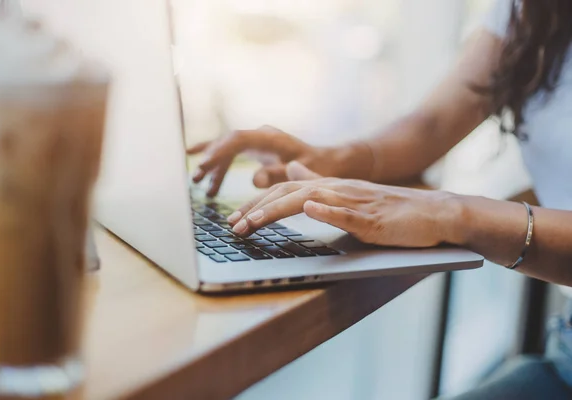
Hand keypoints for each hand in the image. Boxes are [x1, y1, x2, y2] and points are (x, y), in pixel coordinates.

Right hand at [187, 126, 346, 196]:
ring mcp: (256, 140)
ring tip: (197, 182)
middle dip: (210, 159)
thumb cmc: (317, 167)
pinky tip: (202, 173)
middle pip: (227, 142)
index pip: (237, 140)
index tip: (205, 164)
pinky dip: (216, 162)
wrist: (326, 161)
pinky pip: (230, 153)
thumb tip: (254, 179)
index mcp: (270, 137)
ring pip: (226, 149)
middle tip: (197, 176)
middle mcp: (260, 135)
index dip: (219, 151)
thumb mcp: (302, 173)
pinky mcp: (254, 149)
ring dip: (212, 165)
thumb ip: (278, 174)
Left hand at [227, 162, 459, 247]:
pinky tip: (308, 209)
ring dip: (278, 211)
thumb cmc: (392, 209)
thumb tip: (294, 175)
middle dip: (256, 210)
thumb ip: (320, 185)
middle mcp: (338, 190)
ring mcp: (355, 203)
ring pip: (310, 201)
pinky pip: (347, 213)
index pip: (285, 192)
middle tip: (232, 226)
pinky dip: (326, 210)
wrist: (433, 212)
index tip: (235, 219)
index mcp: (331, 186)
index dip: (257, 204)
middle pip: (288, 195)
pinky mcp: (372, 218)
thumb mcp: (350, 195)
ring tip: (253, 221)